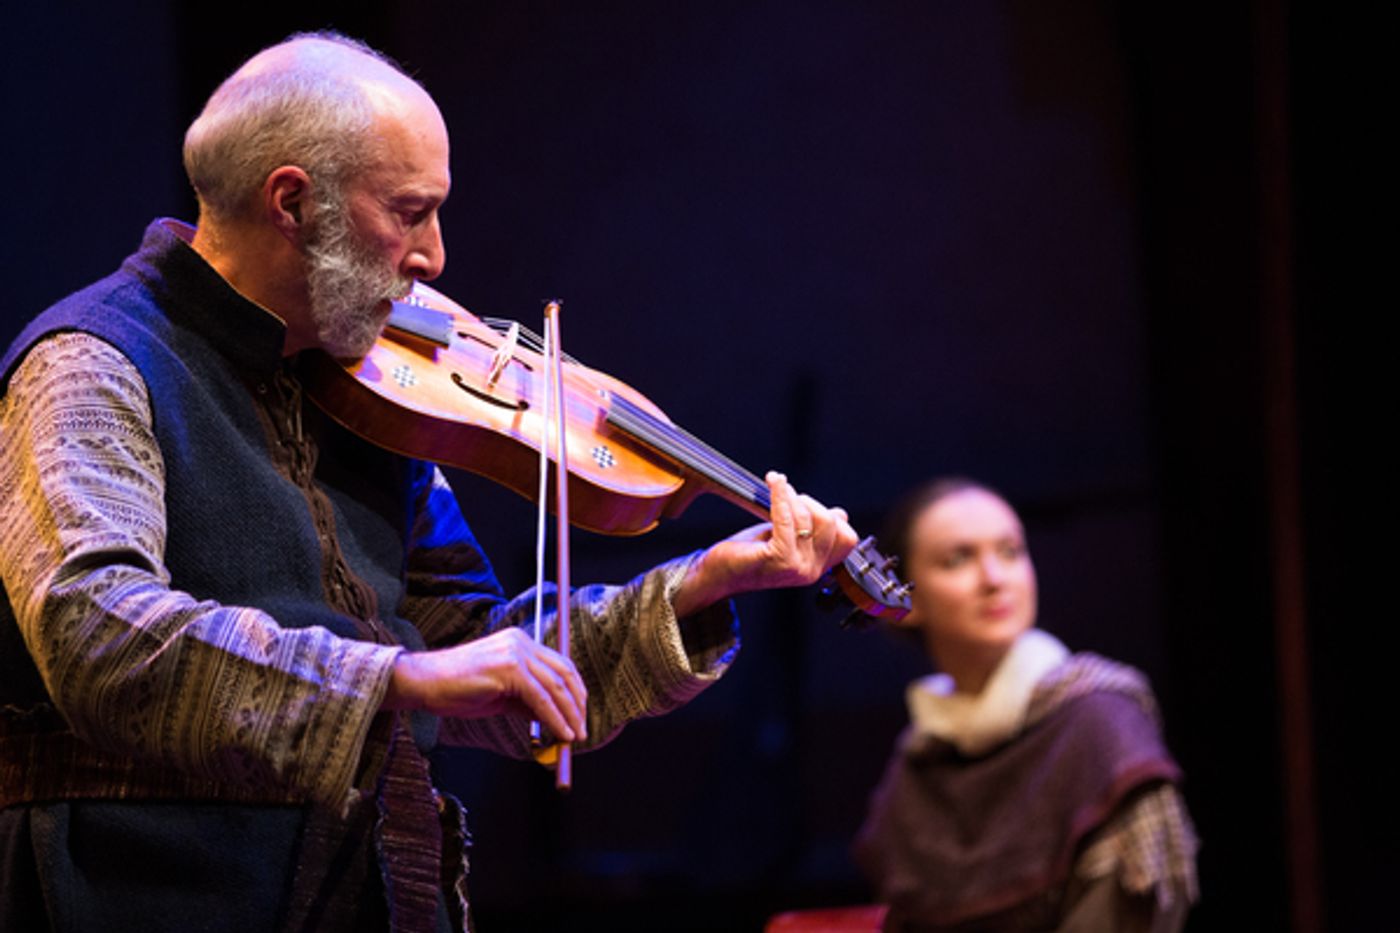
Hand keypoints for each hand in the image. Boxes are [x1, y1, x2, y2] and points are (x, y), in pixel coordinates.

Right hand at [382, 627, 587, 741]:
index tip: (580, 714)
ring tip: (575, 737)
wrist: (425, 684)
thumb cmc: (458, 690)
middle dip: (577, 703)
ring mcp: (515, 652)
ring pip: (555, 686)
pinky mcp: (508, 668)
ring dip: (569, 715)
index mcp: (519, 642)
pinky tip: (561, 734)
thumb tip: (556, 719)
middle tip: (582, 728)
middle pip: (564, 672)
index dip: (575, 690)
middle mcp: (520, 642)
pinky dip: (555, 718)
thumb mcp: (502, 695)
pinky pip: (540, 698)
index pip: (559, 664)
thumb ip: (528, 701)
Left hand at [673, 471, 858, 616]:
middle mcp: (812, 572)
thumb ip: (812, 530)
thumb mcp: (788, 539)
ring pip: (809, 518)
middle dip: (809, 502)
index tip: (806, 504)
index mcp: (817, 568)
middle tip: (786, 496)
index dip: (833, 517)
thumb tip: (839, 514)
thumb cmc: (748, 554)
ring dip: (791, 496)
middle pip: (831, 523)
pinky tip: (772, 482)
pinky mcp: (779, 560)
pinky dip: (781, 495)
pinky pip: (787, 518)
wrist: (716, 574)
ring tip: (774, 489)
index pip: (847, 538)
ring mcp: (797, 568)